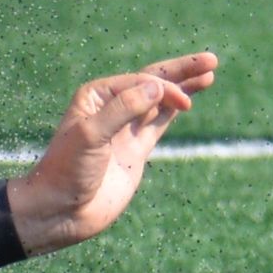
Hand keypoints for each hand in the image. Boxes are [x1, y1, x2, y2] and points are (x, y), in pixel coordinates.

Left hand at [9, 55, 217, 253]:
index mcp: (97, 96)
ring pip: (161, 100)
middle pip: (153, 81)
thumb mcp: (90, 135)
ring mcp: (126, 128)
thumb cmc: (66, 171)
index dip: (165, 87)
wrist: (61, 212)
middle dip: (182, 71)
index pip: (140, 81)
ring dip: (184, 86)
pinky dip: (176, 109)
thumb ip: (123, 109)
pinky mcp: (136, 149)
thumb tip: (157, 86)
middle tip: (212, 60)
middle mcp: (112, 107)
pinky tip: (190, 100)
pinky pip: (161, 122)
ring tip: (210, 73)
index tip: (182, 103)